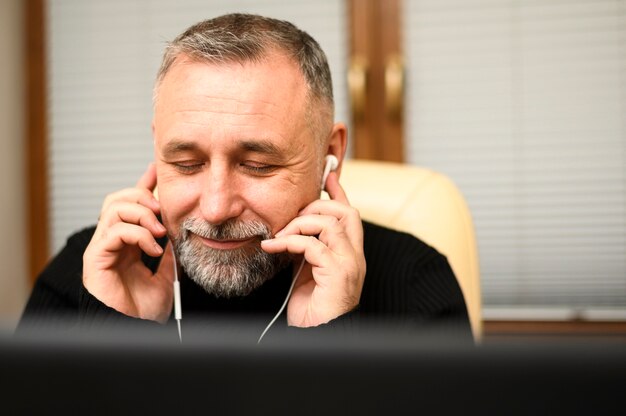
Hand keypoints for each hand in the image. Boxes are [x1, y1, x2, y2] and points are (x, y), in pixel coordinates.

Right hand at [82, 164, 174, 322]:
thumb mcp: (167, 273)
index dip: (143, 185)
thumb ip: (169, 251)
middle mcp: (111, 242)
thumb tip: (179, 231)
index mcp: (127, 243)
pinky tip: (153, 249)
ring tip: (160, 232)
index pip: (131, 205)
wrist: (136, 330)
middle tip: (162, 210)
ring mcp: (102, 249)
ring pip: (114, 208)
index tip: (156, 171)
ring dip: (142, 214)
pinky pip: (114, 231)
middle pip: (118, 199)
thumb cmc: (145, 309)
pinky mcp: (95, 259)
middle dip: (142, 197)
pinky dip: (138, 234)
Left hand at [261, 172, 365, 326]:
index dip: (339, 192)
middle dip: (317, 205)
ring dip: (300, 223)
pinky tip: (273, 247)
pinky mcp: (339, 275)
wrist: (318, 336)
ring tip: (280, 236)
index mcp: (349, 253)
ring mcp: (350, 265)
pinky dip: (290, 242)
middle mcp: (355, 256)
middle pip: (346, 212)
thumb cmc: (311, 308)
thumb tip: (290, 229)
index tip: (328, 174)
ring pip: (331, 224)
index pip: (349, 214)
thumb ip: (305, 248)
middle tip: (292, 215)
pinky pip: (314, 246)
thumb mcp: (306, 270)